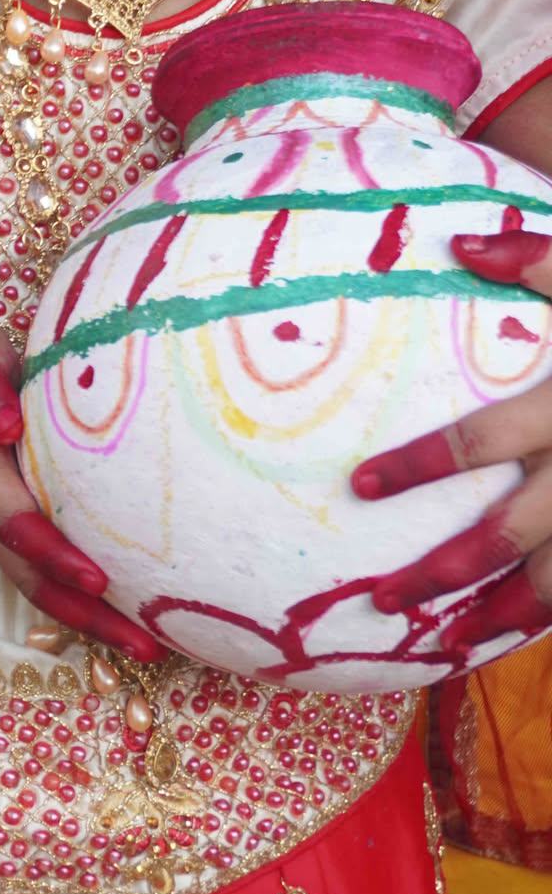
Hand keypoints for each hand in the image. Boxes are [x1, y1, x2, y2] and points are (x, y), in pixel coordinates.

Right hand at [0, 310, 163, 661]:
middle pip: (28, 575)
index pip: (12, 520)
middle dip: (84, 613)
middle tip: (144, 643)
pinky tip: (124, 612)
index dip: (53, 553)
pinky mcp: (2, 526)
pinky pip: (38, 572)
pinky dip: (77, 600)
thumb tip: (6, 422)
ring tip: (146, 646)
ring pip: (34, 584)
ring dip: (87, 619)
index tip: (98, 578)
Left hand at [354, 229, 551, 657]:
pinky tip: (519, 634)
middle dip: (442, 572)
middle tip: (383, 597)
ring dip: (499, 620)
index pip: (479, 443)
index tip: (360, 485)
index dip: (418, 467)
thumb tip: (460, 246)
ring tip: (446, 647)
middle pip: (506, 536)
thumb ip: (536, 259)